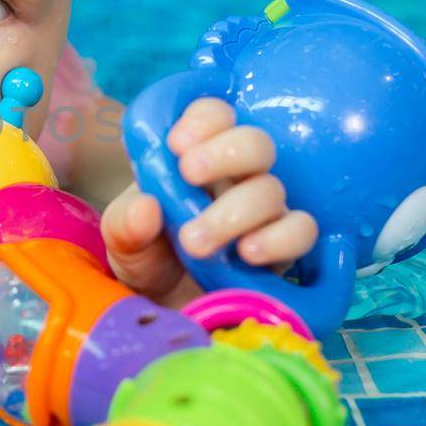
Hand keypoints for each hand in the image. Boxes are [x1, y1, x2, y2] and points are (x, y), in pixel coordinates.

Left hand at [101, 97, 317, 300]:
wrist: (165, 311)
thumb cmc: (149, 260)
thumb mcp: (124, 241)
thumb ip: (126, 224)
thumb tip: (146, 207)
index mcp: (197, 158)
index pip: (215, 115)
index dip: (202, 121)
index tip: (177, 145)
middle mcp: (236, 178)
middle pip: (255, 143)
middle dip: (224, 153)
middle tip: (189, 174)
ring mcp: (265, 211)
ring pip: (272, 189)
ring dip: (234, 211)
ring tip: (195, 243)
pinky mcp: (284, 248)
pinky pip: (301, 230)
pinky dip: (278, 238)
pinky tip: (247, 253)